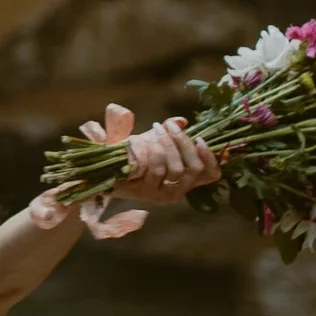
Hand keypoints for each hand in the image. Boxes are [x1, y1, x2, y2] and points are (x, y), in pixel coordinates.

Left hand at [73, 105, 221, 242]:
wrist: (104, 173)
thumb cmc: (133, 157)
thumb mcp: (154, 142)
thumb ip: (169, 133)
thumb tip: (182, 120)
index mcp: (185, 181)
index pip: (211, 175)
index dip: (211, 158)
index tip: (200, 138)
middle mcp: (178, 191)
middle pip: (194, 168)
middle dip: (185, 143)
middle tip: (171, 126)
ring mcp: (163, 194)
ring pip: (178, 169)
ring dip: (170, 144)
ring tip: (159, 128)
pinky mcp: (148, 193)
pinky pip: (158, 169)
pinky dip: (157, 150)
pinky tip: (150, 138)